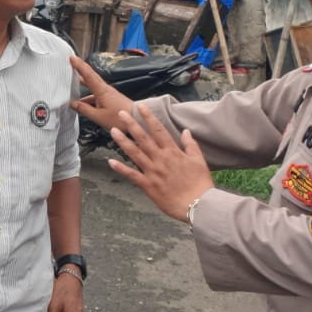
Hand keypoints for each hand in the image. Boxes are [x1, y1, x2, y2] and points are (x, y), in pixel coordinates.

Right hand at [69, 55, 134, 131]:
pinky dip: (89, 96)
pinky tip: (83, 103)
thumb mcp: (98, 116)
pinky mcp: (111, 99)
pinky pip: (97, 94)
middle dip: (81, 69)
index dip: (79, 66)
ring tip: (73, 84)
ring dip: (84, 83)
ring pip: (93, 86)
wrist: (136, 120)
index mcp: (101, 91)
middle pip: (91, 76)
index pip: (88, 75)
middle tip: (72, 63)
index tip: (72, 58)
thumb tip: (73, 104)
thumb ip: (84, 109)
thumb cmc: (118, 118)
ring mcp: (108, 94)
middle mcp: (105, 89)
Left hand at [107, 104, 214, 222]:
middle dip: (131, 124)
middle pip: (143, 138)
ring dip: (123, 142)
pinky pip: (132, 175)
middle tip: (121, 114)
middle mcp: (160, 159)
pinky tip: (110, 161)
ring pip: (135, 153)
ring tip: (113, 131)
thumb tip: (186, 131)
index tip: (141, 106)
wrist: (198, 205)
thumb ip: (191, 145)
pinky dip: (121, 169)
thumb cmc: (200, 184)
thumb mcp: (199, 161)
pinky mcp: (148, 186)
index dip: (149, 117)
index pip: (159, 130)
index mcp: (173, 152)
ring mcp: (153, 172)